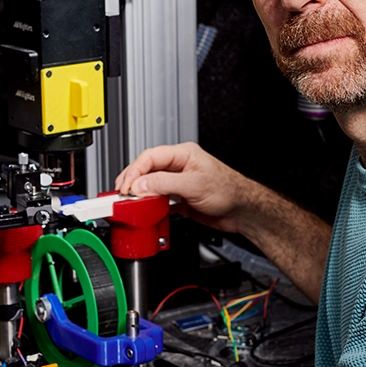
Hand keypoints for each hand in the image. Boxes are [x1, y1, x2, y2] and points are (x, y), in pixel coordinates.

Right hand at [114, 142, 255, 233]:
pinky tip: (147, 211)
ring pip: (151, 185)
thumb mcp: (194, 185)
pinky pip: (158, 200)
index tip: (127, 186)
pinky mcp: (179, 199)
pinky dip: (150, 206)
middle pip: (146, 170)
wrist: (242, 212)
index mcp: (183, 154)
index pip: (150, 157)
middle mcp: (179, 166)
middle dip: (133, 182)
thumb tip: (141, 185)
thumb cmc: (229, 190)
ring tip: (131, 203)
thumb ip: (164, 183)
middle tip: (122, 195)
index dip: (135, 171)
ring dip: (140, 195)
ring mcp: (178, 183)